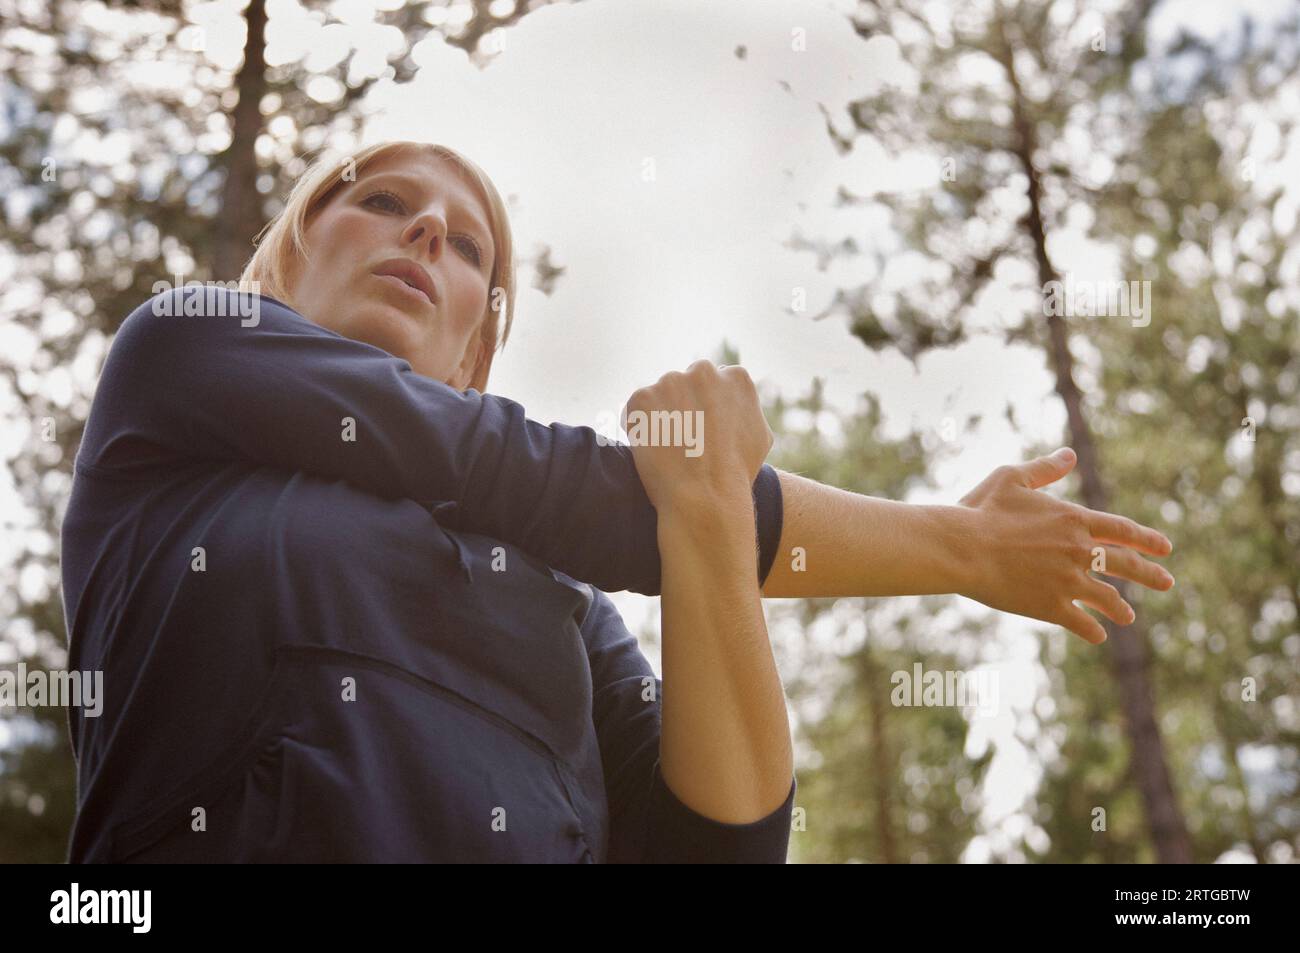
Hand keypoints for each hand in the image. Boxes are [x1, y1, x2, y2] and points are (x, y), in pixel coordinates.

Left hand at [623, 360, 772, 517]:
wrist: (706, 496)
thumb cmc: (737, 474)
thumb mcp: (760, 436)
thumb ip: (747, 410)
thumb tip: (738, 404)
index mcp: (735, 377)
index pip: (715, 383)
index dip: (706, 408)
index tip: (703, 431)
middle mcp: (704, 371)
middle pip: (686, 384)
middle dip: (683, 406)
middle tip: (684, 441)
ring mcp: (670, 382)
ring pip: (660, 397)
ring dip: (660, 417)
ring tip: (668, 450)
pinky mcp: (642, 398)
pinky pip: (635, 411)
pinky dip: (638, 428)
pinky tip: (651, 451)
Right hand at [956, 447, 1174, 644]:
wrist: (962, 548)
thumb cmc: (981, 510)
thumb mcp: (1011, 478)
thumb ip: (1044, 470)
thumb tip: (1069, 456)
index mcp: (1073, 519)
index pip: (1122, 530)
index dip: (1147, 539)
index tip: (1165, 548)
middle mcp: (1078, 551)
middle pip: (1125, 564)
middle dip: (1149, 574)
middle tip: (1167, 582)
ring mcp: (1067, 581)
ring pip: (1107, 598)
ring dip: (1120, 607)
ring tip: (1128, 616)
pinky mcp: (1050, 606)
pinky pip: (1081, 623)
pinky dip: (1092, 630)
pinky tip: (1098, 636)